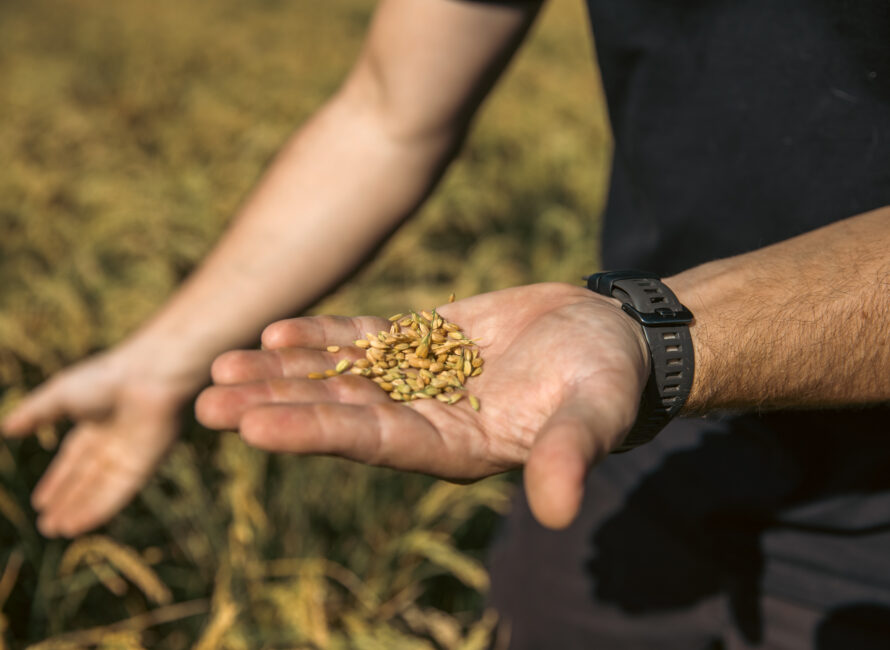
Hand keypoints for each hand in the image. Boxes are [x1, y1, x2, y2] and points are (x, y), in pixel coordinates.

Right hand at [2, 342, 197, 536]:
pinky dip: (99, 510)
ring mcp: (130, 455)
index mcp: (96, 422)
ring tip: (57, 532)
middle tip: (47, 526)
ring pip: (101, 490)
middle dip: (67, 502)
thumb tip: (6, 428)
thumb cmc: (106, 378)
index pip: (74, 459)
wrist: (149, 378)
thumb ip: (35, 413)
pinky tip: (79, 526)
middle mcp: (114, 442)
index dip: (58, 481)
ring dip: (80, 511)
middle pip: (87, 479)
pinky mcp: (144, 466)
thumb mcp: (59, 394)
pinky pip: (118, 494)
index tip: (41, 502)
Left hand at [197, 283, 649, 527]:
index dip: (316, 433)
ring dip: (283, 373)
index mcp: (457, 449)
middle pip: (340, 415)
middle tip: (208, 400)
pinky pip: (366, 342)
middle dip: (277, 407)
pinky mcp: (427, 342)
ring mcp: (422, 381)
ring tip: (223, 364)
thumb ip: (570, 455)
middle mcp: (428, 421)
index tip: (253, 428)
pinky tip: (278, 332)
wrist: (612, 338)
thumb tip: (556, 510)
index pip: (374, 444)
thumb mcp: (595, 412)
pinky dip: (324, 338)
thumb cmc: (610, 379)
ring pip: (341, 379)